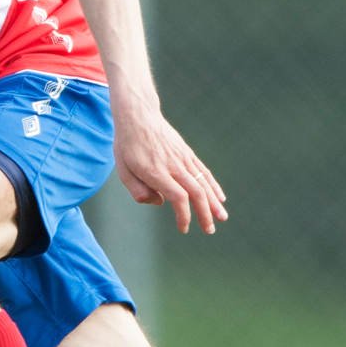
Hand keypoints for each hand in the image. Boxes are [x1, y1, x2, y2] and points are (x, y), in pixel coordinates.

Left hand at [112, 104, 227, 233]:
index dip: (184, 216)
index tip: (184, 229)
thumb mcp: (123, 170)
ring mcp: (183, 158)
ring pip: (204, 183)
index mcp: (156, 172)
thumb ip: (138, 191)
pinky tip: (220, 198)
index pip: (178, 197)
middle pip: (196, 192)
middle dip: (205, 214)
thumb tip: (160, 203)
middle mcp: (173, 166)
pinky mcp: (187, 153)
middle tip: (210, 231)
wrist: (139, 115)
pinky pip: (204, 171)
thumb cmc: (128, 145)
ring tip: (222, 218)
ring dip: (214, 202)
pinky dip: (214, 186)